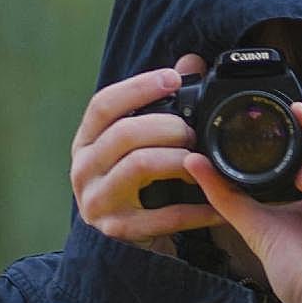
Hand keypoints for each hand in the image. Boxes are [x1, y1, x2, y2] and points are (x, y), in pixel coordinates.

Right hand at [70, 56, 223, 254]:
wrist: (126, 240)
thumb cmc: (135, 183)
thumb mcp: (139, 143)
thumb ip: (161, 103)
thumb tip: (191, 62)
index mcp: (85, 142)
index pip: (103, 105)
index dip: (138, 87)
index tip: (173, 79)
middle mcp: (83, 169)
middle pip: (124, 133)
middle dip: (167, 127)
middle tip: (193, 133)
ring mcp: (98, 201)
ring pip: (139, 166)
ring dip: (178, 159)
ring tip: (202, 162)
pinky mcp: (120, 229)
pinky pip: (164, 215)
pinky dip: (196, 210)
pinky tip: (217, 206)